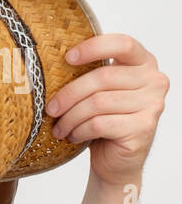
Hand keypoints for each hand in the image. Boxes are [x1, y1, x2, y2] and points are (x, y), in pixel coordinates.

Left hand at [46, 33, 168, 187]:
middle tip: (50, 109)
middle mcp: (154, 80)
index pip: (122, 44)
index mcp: (143, 63)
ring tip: (59, 127)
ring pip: (97, 103)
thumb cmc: (103, 120)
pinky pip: (99, 124)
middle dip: (69, 94)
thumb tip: (49, 61)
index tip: (67, 58)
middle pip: (102, 77)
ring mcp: (153, 104)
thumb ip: (89, 73)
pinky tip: (72, 136)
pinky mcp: (143, 127)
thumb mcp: (97, 91)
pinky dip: (79, 131)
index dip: (94, 47)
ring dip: (70, 117)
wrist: (116, 160)